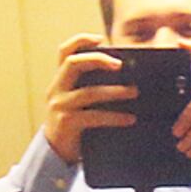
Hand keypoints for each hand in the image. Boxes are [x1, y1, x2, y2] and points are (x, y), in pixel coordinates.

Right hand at [43, 33, 133, 166]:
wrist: (55, 153)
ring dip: (115, 91)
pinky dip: (115, 117)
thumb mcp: (77, 101)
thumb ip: (90, 87)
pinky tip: (130, 119)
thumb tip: (124, 77)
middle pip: (73, 63)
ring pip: (89, 92)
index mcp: (60, 80)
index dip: (81, 41)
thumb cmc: (73, 124)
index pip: (64, 52)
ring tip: (134, 92)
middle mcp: (57, 89)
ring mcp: (60, 106)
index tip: (100, 39)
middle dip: (97, 59)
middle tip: (121, 65)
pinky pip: (94, 116)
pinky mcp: (67, 123)